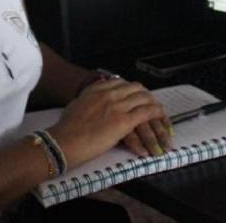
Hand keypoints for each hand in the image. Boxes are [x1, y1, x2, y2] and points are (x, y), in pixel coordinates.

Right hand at [47, 79, 168, 168]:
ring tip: (160, 112)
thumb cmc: (66, 129)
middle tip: (151, 104)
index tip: (137, 95)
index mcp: (96, 89)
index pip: (121, 83)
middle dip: (146, 95)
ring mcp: (117, 106)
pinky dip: (157, 114)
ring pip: (144, 98)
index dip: (132, 89)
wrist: (64, 141)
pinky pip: (147, 112)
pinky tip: (161, 118)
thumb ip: (86, 100)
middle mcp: (109, 94)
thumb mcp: (75, 106)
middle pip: (136, 88)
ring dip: (155, 105)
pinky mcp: (123, 121)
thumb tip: (90, 100)